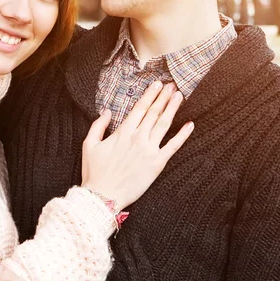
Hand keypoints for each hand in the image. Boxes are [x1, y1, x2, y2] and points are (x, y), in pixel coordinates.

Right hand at [82, 81, 192, 209]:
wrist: (103, 196)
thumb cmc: (95, 172)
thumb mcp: (89, 145)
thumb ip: (98, 126)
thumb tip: (107, 111)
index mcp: (122, 132)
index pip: (140, 108)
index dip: (150, 94)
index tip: (157, 84)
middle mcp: (138, 138)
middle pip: (154, 112)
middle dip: (163, 97)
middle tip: (172, 85)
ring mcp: (149, 150)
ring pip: (164, 124)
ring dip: (172, 109)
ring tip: (179, 96)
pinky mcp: (157, 164)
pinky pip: (173, 146)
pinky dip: (183, 135)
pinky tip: (190, 125)